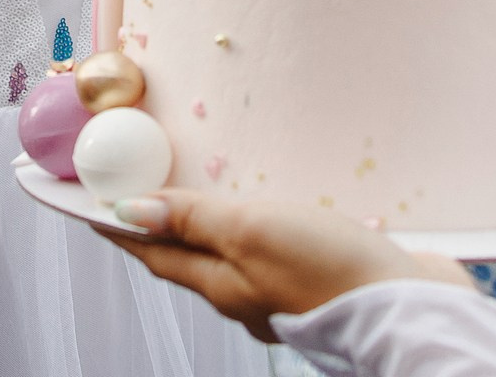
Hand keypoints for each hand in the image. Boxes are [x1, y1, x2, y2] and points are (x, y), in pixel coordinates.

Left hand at [102, 188, 473, 342]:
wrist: (412, 309)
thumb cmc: (331, 271)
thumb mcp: (252, 232)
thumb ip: (195, 220)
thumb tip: (131, 212)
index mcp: (221, 284)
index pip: (153, 251)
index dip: (117, 224)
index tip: (83, 201)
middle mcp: (245, 292)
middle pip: (187, 255)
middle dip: (158, 222)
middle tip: (133, 186)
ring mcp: (283, 289)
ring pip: (231, 254)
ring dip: (208, 224)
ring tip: (196, 191)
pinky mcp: (319, 278)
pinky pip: (272, 251)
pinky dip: (256, 228)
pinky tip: (270, 213)